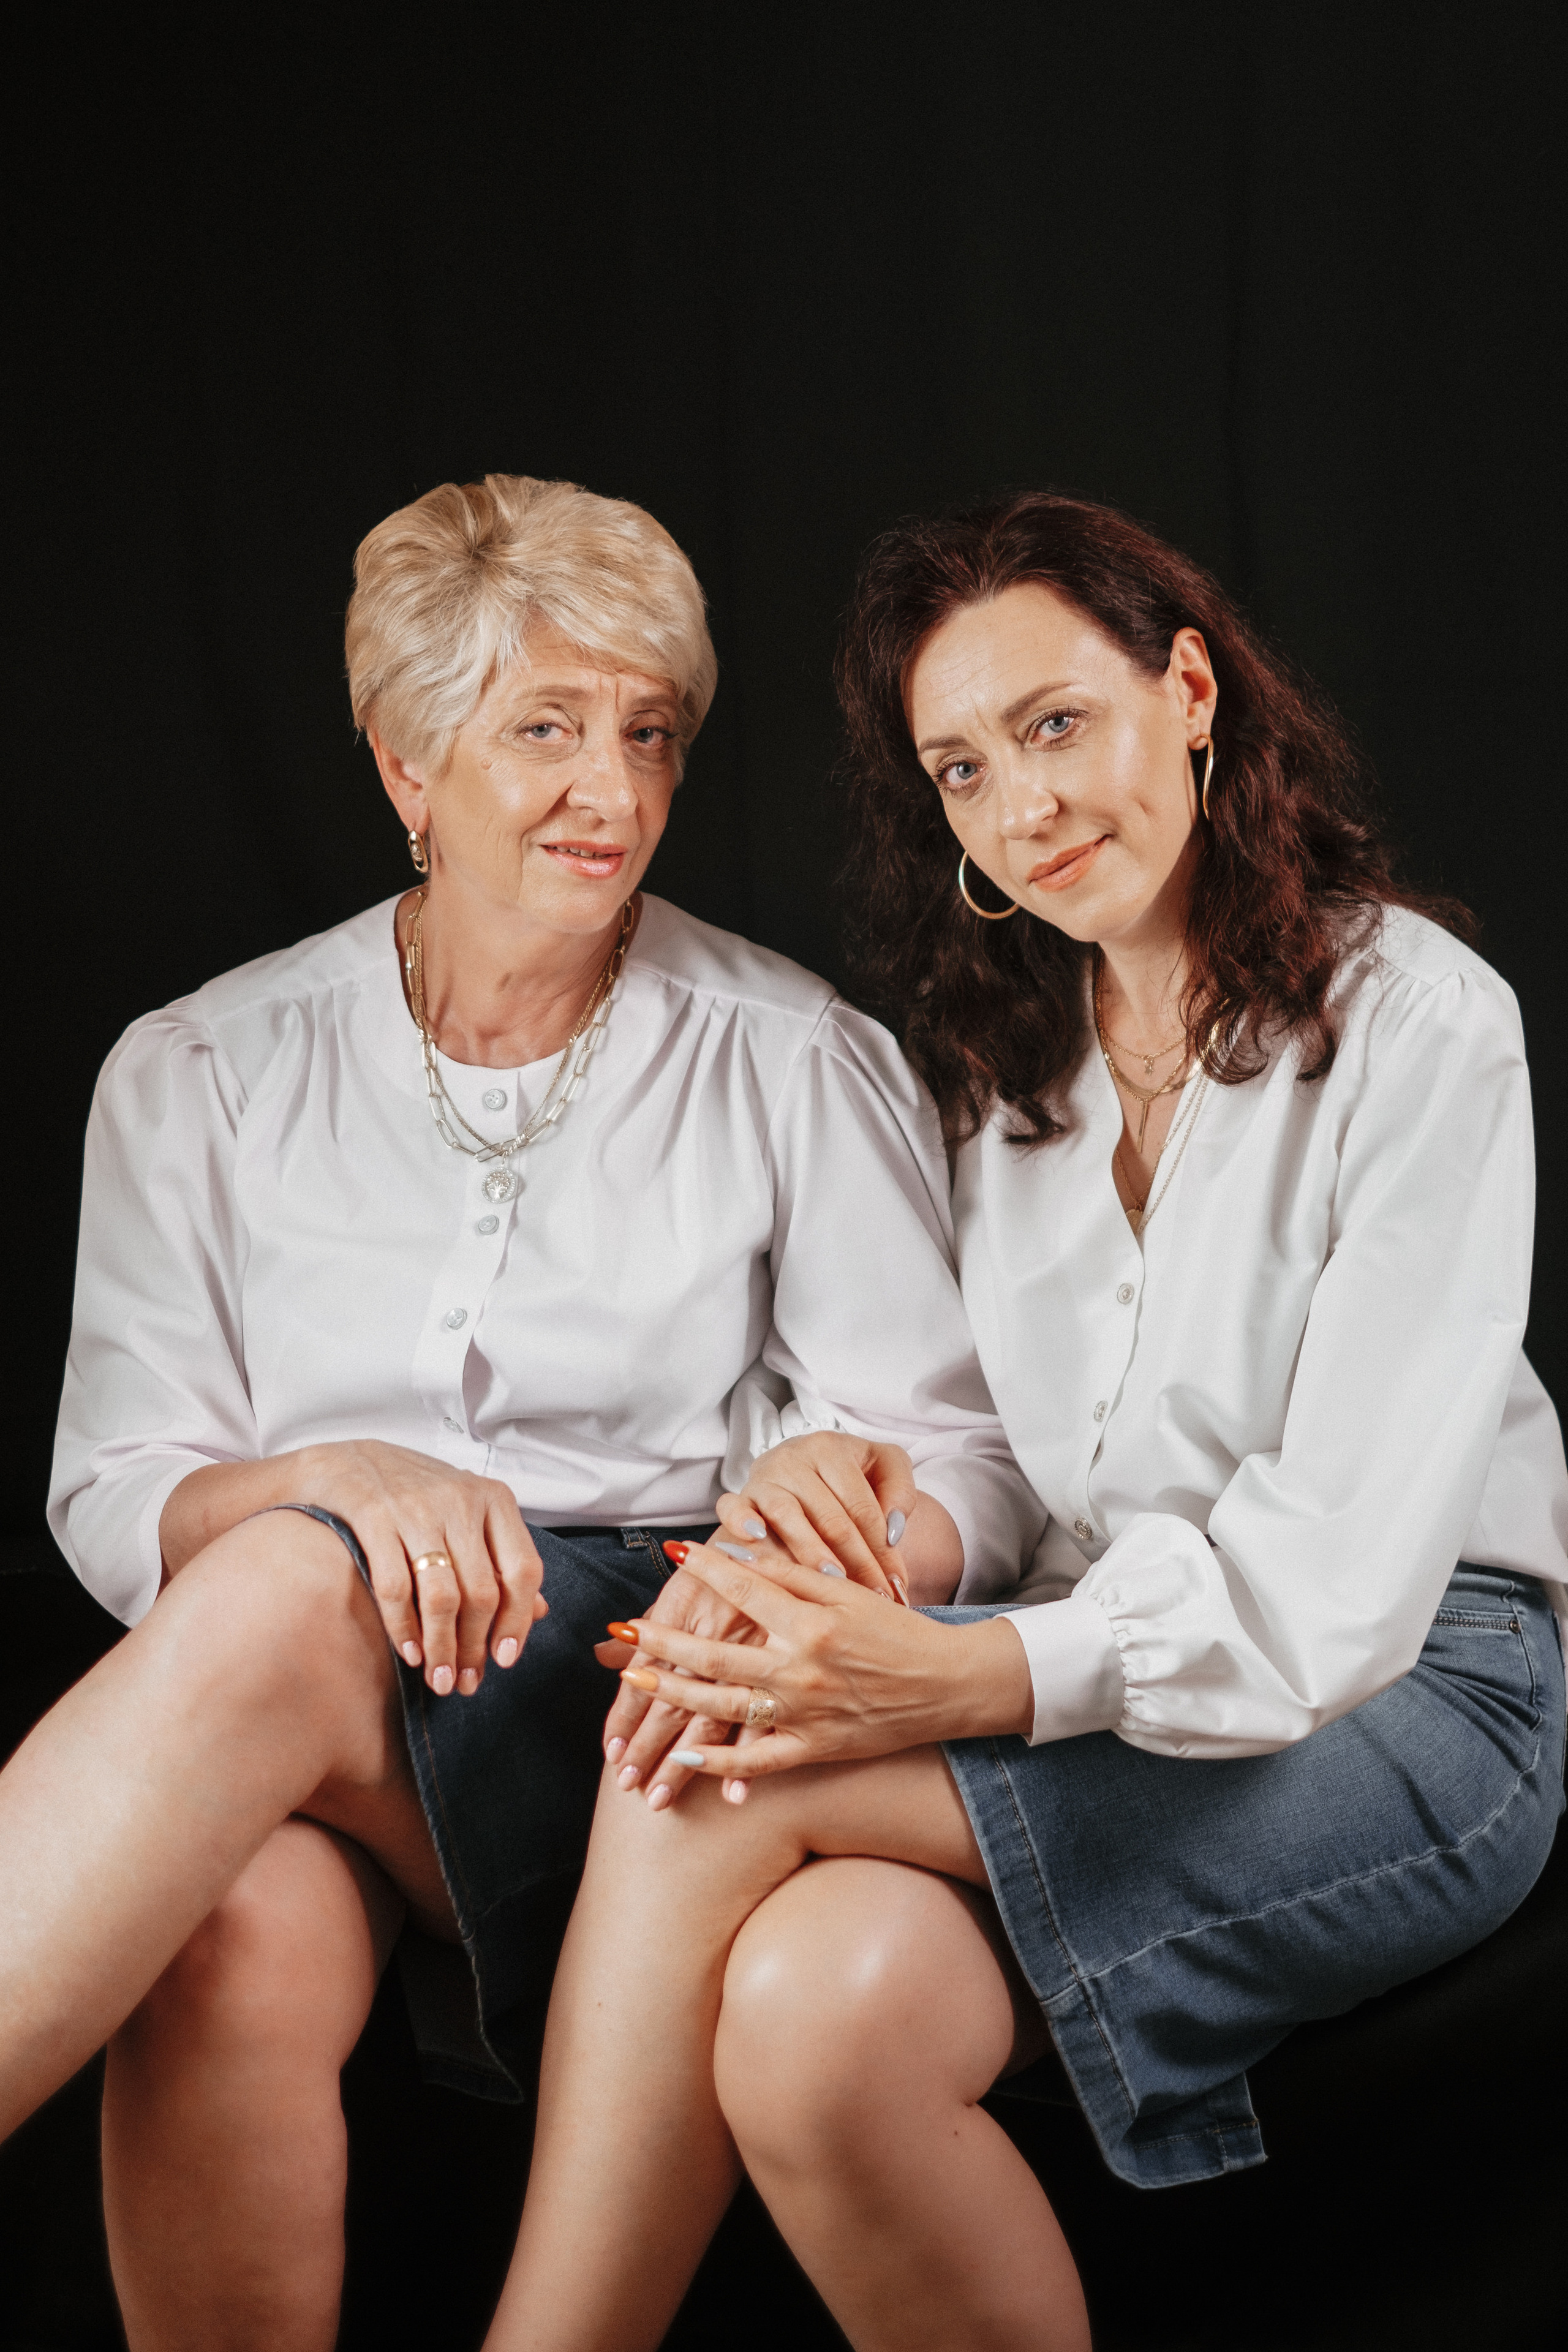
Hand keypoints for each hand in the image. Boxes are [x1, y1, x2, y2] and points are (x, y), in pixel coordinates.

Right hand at [291, 1440, 544, 1695]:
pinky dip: (404, 1628)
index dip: (517, 1622)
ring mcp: (417, 1509)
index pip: (523, 1570)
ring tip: (438, 1679)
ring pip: (442, 1596)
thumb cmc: (415, 1494)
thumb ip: (503, 1558)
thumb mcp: (468, 1514)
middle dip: (475, 1648)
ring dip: (442, 1648)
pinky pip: (395, 1588)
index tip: (505, 1660)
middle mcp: (461, 1501)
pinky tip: (409, 1653)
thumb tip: (537, 1612)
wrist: (346, 1463)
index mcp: (494, 1499)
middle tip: (465, 1682)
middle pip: (483, 1592)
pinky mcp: (374, 1518)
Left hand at [611, 1536, 1031, 1791]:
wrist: (947, 1685)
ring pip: (724, 1709)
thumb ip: (793, 1574)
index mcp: (811, 1623)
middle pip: (716, 1656)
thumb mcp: (849, 1592)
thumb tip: (741, 1550)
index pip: (744, 1589)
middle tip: (624, 1629)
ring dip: (674, 1698)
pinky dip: (720, 1762)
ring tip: (637, 1683)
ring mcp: (805, 1714)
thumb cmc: (898, 1631)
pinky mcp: (814, 1749)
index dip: (706, 1568)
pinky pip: (757, 1761)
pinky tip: (686, 1756)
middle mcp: (801, 1670)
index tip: (672, 1552)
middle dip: (664, 1641)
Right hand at [715, 1432, 918, 1599]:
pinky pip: (732, 1507)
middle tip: (873, 1596)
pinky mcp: (739, 1494)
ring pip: (786, 1515)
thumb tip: (892, 1532)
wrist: (807, 1465)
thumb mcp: (885, 1468)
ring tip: (833, 1580)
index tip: (896, 1583)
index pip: (862, 1506)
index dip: (883, 1547)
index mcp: (832, 1449)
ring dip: (810, 1552)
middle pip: (830, 1517)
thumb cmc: (849, 1475)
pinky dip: (742, 1523)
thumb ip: (900, 1492)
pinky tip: (758, 1542)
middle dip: (856, 1562)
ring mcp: (764, 1475)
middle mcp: (794, 1457)